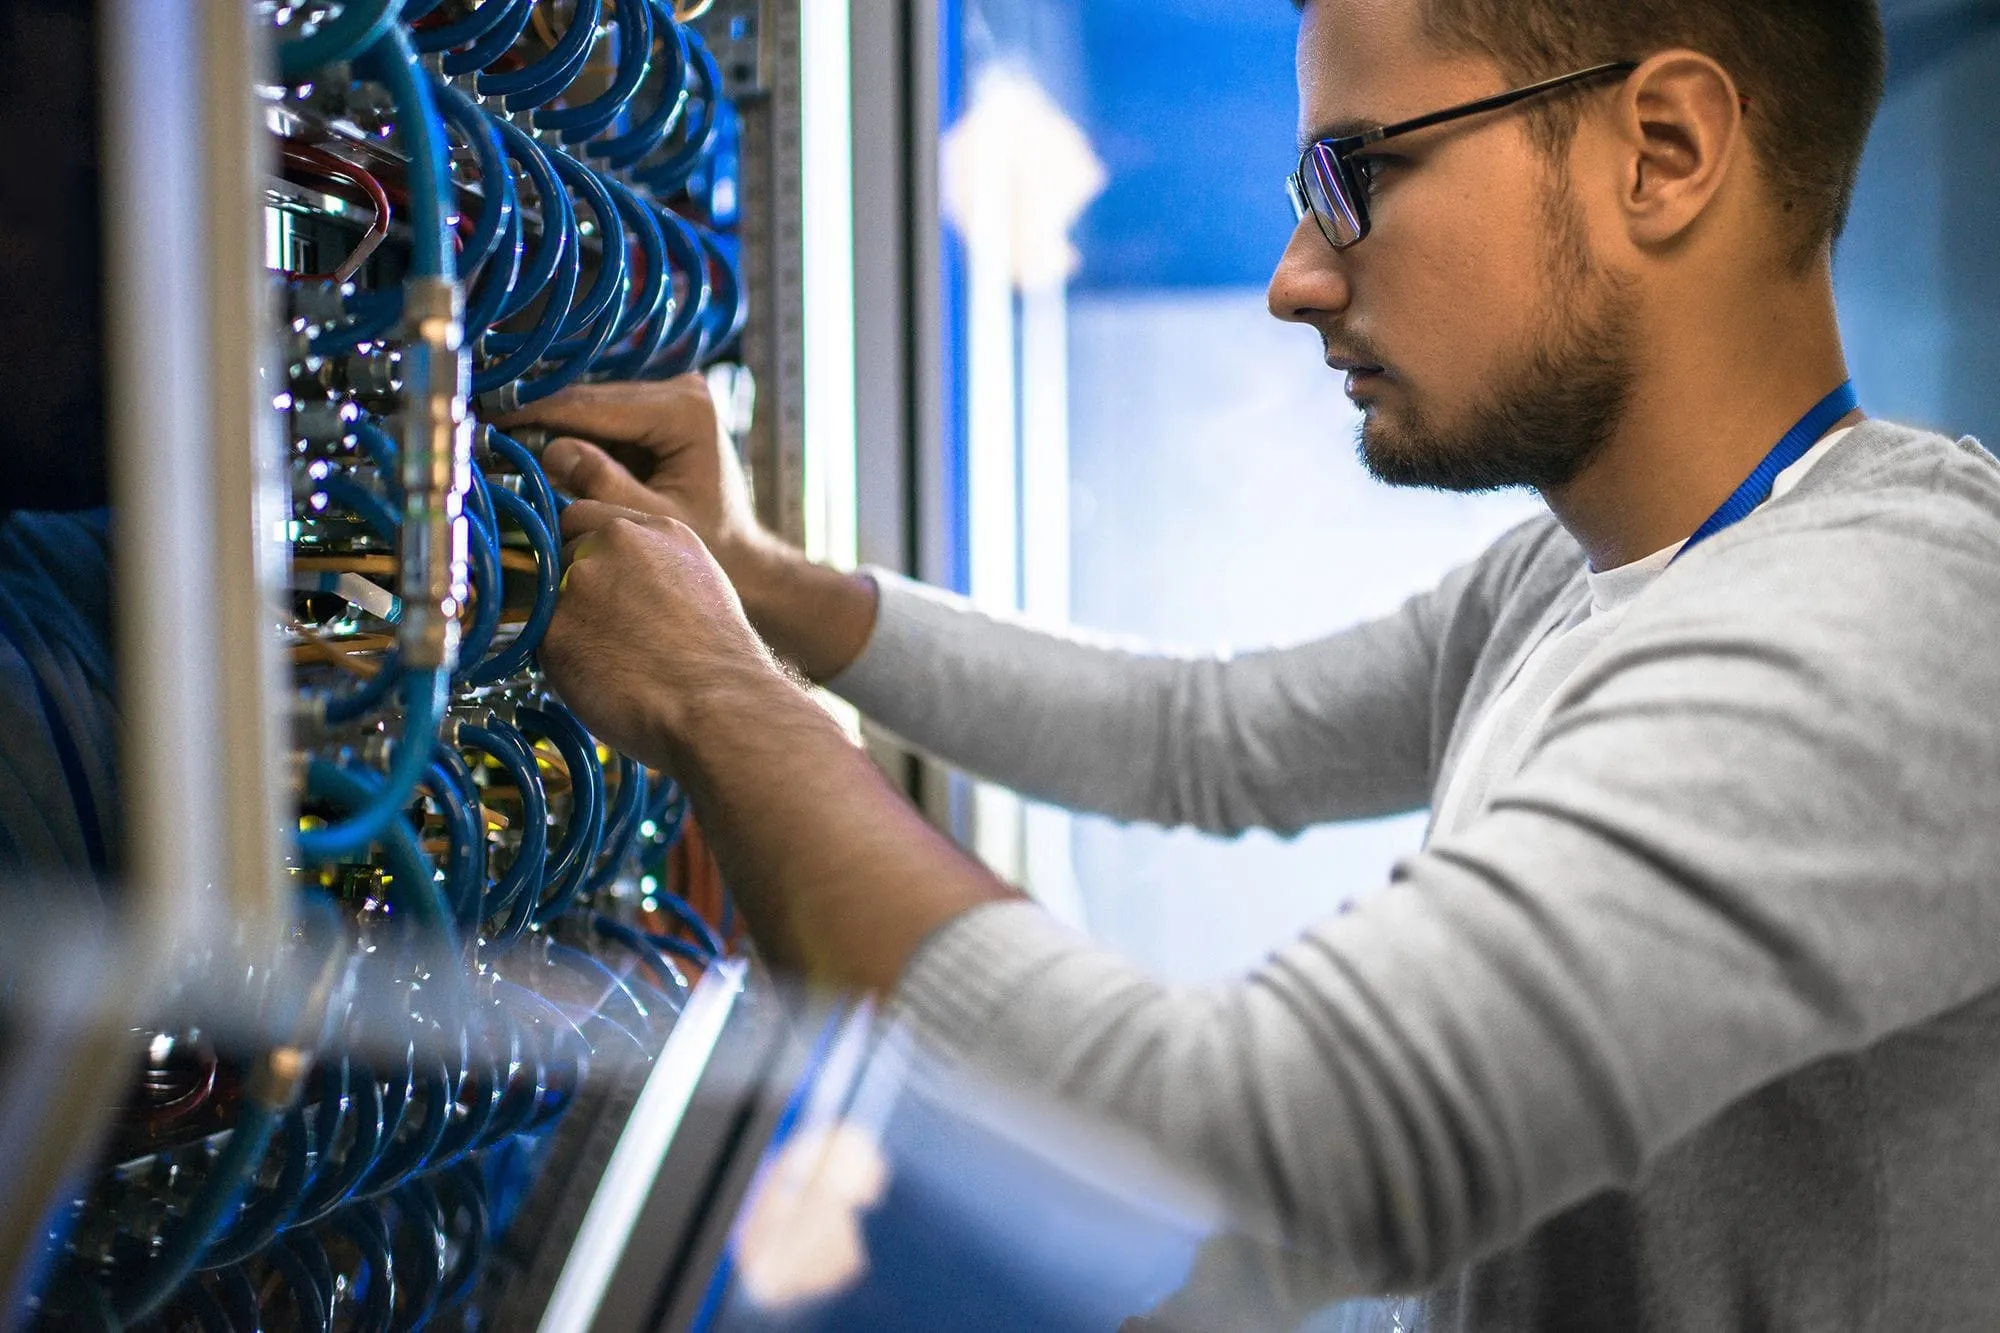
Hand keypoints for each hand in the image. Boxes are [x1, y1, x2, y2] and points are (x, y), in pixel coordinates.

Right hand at [497, 374, 769, 575]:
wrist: (743, 551)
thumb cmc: (711, 542)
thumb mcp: (652, 519)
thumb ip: (605, 486)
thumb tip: (551, 451)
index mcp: (687, 409)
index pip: (597, 405)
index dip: (539, 412)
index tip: (490, 419)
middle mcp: (682, 389)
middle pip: (591, 399)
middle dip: (537, 416)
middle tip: (480, 428)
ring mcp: (670, 394)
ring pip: (591, 404)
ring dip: (550, 422)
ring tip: (496, 437)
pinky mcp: (657, 407)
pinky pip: (601, 416)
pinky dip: (571, 432)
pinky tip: (530, 444)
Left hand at [540, 499, 790, 764]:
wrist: (718, 705)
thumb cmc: (720, 662)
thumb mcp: (700, 586)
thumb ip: (653, 567)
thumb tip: (618, 582)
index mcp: (658, 528)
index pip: (585, 517)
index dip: (583, 550)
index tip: (594, 580)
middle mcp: (615, 542)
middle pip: (562, 554)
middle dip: (573, 586)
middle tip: (606, 630)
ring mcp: (581, 581)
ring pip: (549, 599)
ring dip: (566, 623)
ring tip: (610, 660)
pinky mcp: (555, 627)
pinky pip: (541, 641)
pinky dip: (561, 662)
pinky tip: (600, 679)